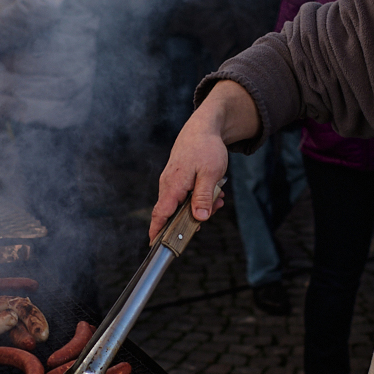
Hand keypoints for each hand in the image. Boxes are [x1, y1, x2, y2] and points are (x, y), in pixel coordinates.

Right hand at [149, 112, 229, 241]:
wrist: (203, 127)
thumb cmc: (206, 148)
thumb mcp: (210, 175)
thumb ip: (202, 198)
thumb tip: (199, 219)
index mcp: (173, 186)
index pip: (160, 214)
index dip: (156, 231)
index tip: (155, 246)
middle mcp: (168, 186)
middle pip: (173, 213)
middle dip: (193, 218)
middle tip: (214, 209)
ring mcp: (171, 182)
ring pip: (182, 204)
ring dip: (200, 205)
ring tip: (218, 197)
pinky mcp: (177, 180)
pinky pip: (186, 195)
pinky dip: (199, 196)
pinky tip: (214, 191)